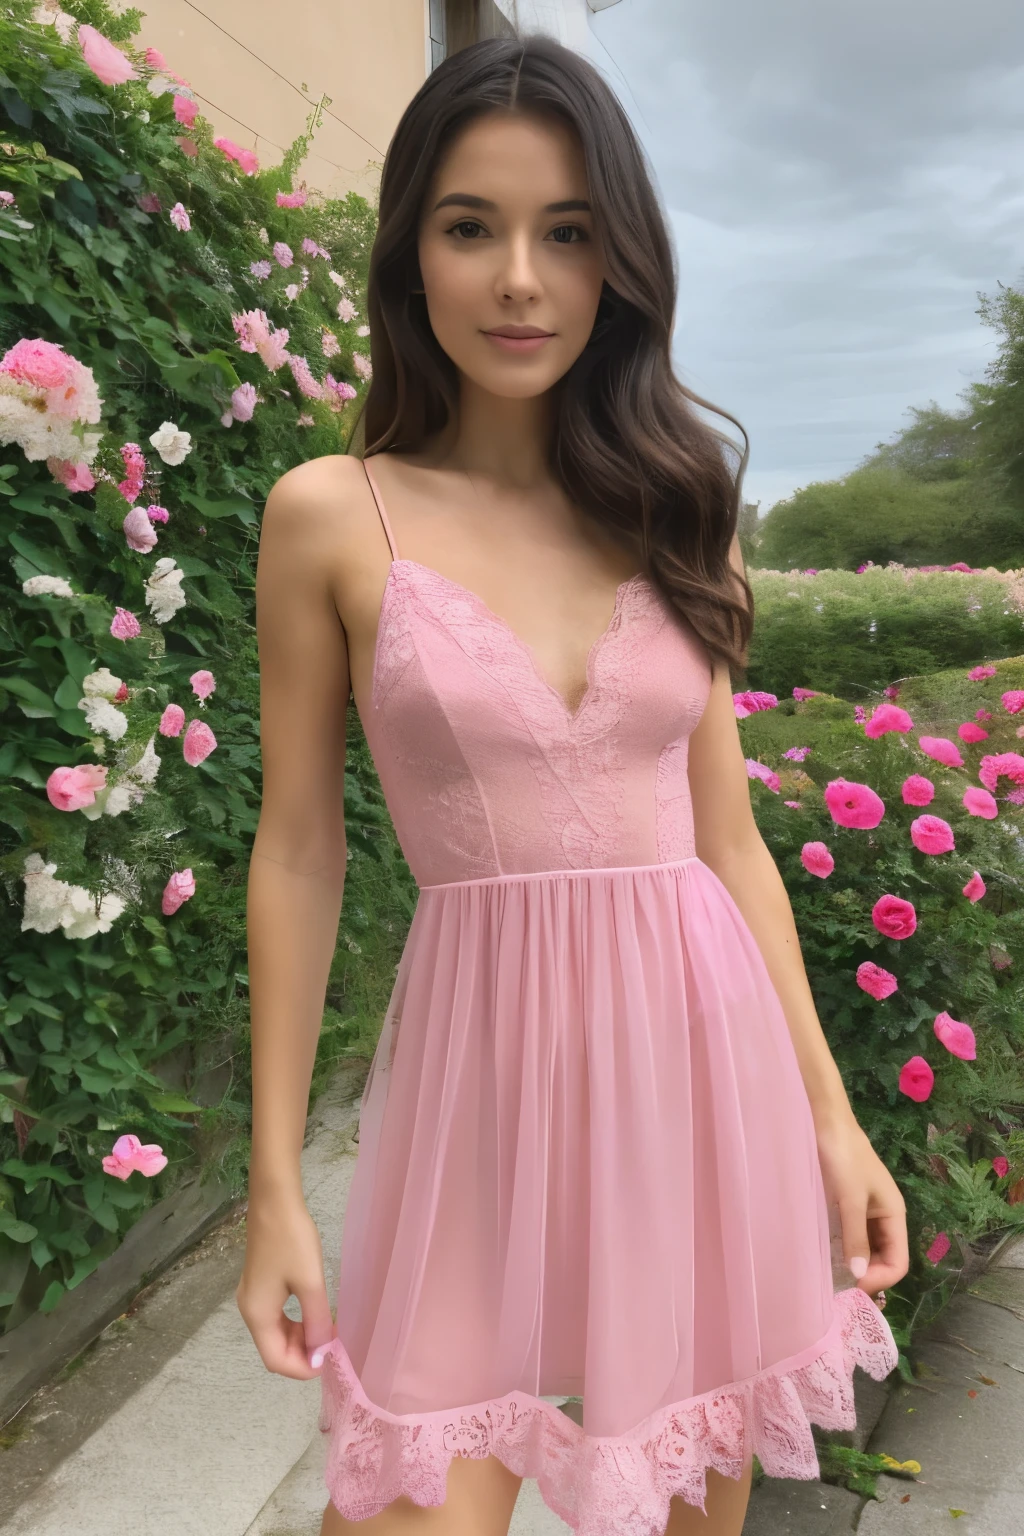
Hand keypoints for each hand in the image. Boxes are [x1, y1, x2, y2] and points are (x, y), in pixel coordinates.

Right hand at [235, 1188, 336, 1378]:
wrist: (274, 1201)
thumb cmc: (292, 1241)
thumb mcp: (310, 1283)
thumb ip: (316, 1322)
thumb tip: (320, 1354)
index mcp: (257, 1315)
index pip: (275, 1361)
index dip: (302, 1369)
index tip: (330, 1361)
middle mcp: (250, 1310)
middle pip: (274, 1349)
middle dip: (303, 1354)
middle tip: (332, 1344)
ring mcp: (252, 1296)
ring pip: (276, 1333)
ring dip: (300, 1338)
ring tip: (327, 1329)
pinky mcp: (259, 1284)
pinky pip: (276, 1316)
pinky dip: (295, 1322)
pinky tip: (314, 1313)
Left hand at [815, 1116, 909, 1301]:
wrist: (826, 1123)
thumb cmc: (844, 1158)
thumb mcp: (850, 1199)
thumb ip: (856, 1236)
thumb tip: (859, 1276)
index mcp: (894, 1215)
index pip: (898, 1262)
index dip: (879, 1278)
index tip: (852, 1285)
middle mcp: (883, 1218)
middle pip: (883, 1259)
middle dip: (866, 1275)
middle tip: (838, 1287)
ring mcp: (865, 1213)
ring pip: (866, 1250)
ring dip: (853, 1265)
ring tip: (830, 1276)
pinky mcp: (846, 1206)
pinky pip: (851, 1237)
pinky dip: (842, 1250)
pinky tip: (825, 1256)